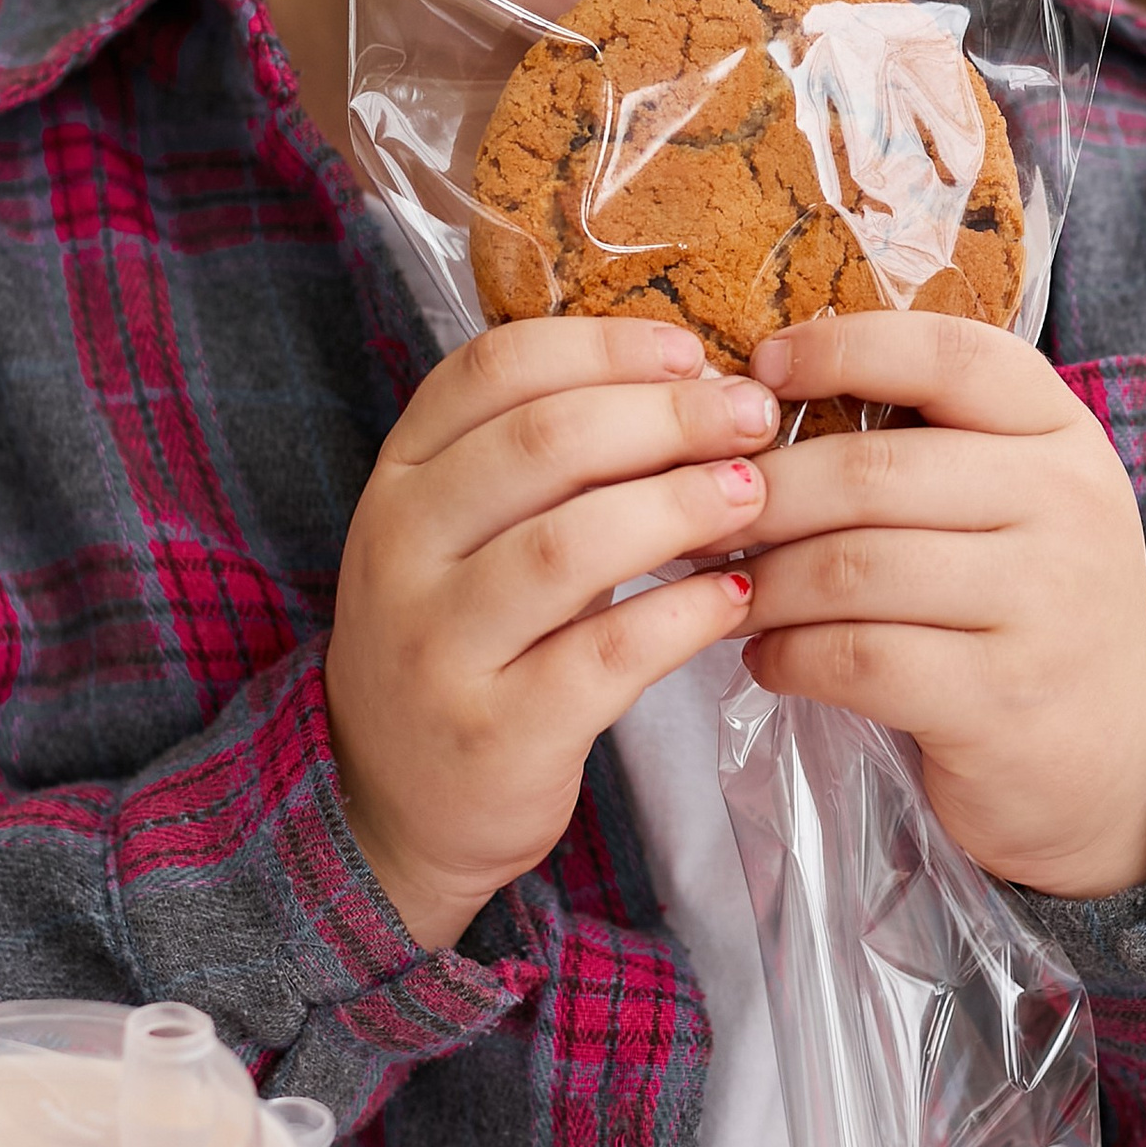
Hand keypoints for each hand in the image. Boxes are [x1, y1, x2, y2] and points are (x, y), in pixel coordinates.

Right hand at [324, 321, 778, 949]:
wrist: (393, 801)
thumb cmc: (467, 636)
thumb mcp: (471, 531)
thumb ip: (550, 460)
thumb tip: (696, 381)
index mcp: (399, 475)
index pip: (492, 369)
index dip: (603, 345)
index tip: (692, 351)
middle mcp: (400, 548)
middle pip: (541, 442)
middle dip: (665, 417)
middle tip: (751, 417)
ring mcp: (437, 645)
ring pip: (568, 546)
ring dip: (678, 506)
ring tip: (753, 495)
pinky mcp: (494, 732)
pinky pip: (600, 657)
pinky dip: (680, 618)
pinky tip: (735, 595)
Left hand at [737, 313, 1145, 899]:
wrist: (1107, 763)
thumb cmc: (1027, 608)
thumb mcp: (1017, 503)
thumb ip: (930, 445)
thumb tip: (759, 403)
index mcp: (1063, 434)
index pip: (948, 354)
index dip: (841, 348)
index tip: (760, 369)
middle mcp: (1068, 506)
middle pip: (874, 470)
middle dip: (766, 491)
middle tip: (702, 513)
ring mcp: (1043, 606)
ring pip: (853, 567)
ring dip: (764, 580)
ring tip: (723, 590)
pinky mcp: (1001, 701)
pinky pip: (857, 658)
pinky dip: (789, 656)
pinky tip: (767, 658)